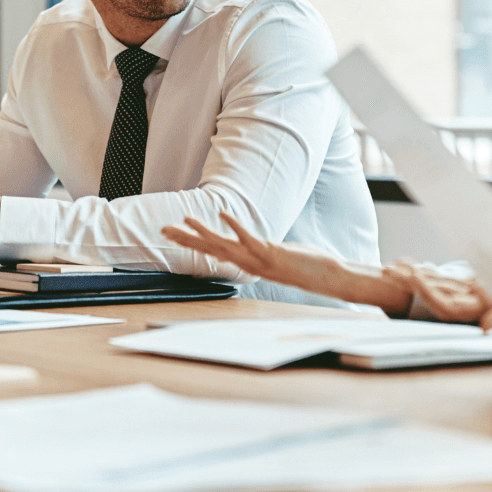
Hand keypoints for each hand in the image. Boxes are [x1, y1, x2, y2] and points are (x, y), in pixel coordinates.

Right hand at [161, 215, 411, 311]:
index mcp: (249, 263)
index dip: (193, 241)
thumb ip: (263, 251)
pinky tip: (223, 213)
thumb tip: (255, 245)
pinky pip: (249, 238)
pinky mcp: (272, 252)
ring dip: (203, 233)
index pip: (214, 251)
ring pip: (223, 245)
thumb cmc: (307, 266)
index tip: (174, 232)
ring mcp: (259, 259)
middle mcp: (250, 263)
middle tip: (163, 229)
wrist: (328, 277)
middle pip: (210, 249)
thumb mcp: (279, 257)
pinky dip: (235, 226)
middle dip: (186, 239)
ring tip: (184, 221)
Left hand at [384, 262, 491, 323]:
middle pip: (434, 295)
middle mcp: (472, 304)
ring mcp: (470, 294)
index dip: (429, 292)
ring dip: (412, 276)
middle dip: (409, 284)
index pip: (447, 307)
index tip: (414, 276)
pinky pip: (445, 278)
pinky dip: (428, 270)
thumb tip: (489, 327)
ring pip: (436, 284)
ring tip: (389, 267)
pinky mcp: (471, 285)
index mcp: (482, 311)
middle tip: (386, 271)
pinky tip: (410, 262)